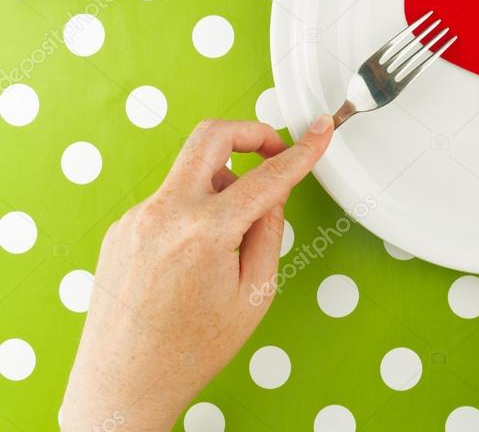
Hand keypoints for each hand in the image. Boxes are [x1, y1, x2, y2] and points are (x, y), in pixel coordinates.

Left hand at [62, 116, 333, 431]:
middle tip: (273, 148)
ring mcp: (136, 218)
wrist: (124, 384)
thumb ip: (268, 231)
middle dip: (250, 132)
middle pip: (211, 135)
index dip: (302, 150)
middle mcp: (163, 214)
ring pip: (190, 172)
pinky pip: (169, 201)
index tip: (319, 131)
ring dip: (220, 184)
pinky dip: (194, 211)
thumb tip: (272, 194)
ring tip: (229, 237)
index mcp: (204, 232)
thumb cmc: (189, 351)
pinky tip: (197, 256)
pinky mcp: (122, 228)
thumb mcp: (254, 293)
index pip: (267, 176)